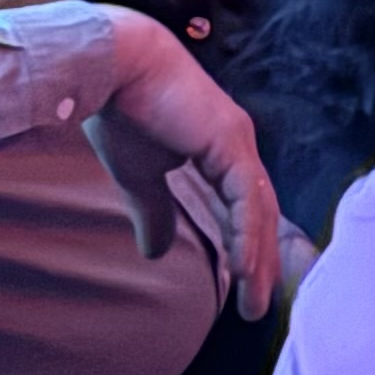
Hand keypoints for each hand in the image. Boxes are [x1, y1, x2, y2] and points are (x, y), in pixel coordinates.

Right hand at [86, 10, 282, 317]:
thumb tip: (154, 253)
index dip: (245, 248)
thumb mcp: (139, 177)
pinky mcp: (229, 141)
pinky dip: (246, 235)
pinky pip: (244, 198)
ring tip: (252, 301)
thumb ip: (153, 212)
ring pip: (258, 212)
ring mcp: (238, 142)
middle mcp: (237, 146)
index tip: (242, 288)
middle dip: (260, 263)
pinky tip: (242, 268)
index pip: (243, 208)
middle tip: (257, 307)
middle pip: (259, 215)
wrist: (114, 66)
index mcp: (221, 151)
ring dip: (257, 259)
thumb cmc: (123, 113)